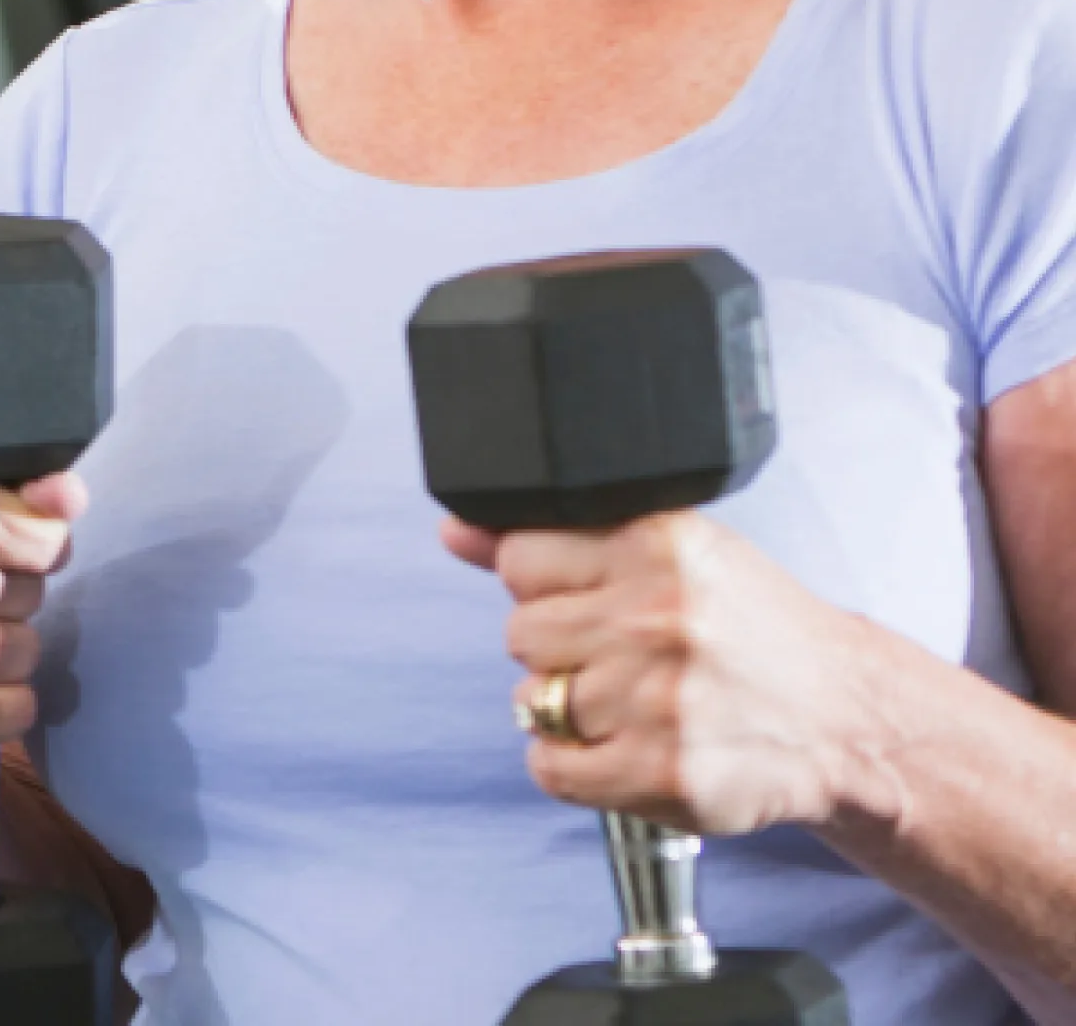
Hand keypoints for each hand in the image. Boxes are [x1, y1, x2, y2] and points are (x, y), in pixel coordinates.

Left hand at [443, 509, 886, 835]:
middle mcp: (659, 618)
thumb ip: (556, 541)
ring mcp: (659, 699)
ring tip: (641, 703)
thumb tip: (455, 529)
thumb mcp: (670, 555)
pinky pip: (549, 768)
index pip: (519, 557)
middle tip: (629, 659)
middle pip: (519, 633)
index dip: (548, 586)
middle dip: (561, 650)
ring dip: (572, 711)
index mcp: (659, 547)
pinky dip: (574, 766)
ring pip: (532, 702)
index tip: (593, 602)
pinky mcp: (662, 773)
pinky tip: (626, 747)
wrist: (847, 720)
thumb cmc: (753, 634)